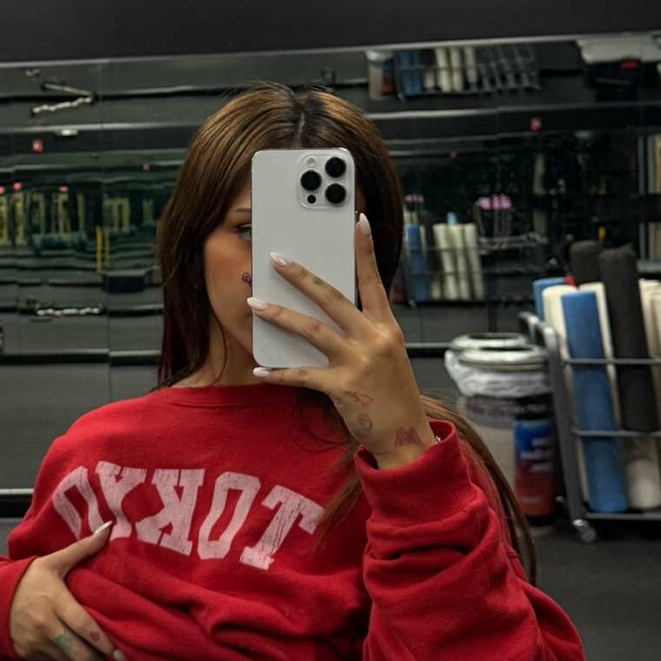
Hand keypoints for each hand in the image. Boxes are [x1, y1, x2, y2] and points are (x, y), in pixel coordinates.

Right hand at [9, 521, 124, 660]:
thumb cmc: (29, 579)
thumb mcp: (54, 562)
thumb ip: (83, 548)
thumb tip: (109, 528)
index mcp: (55, 601)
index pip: (84, 626)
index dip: (105, 644)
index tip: (123, 655)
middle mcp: (46, 625)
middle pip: (79, 653)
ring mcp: (36, 642)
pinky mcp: (29, 653)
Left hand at [247, 215, 434, 461]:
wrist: (406, 436)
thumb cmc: (392, 393)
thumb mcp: (387, 354)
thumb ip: (364, 331)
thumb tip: (328, 310)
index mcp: (387, 328)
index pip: (374, 281)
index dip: (365, 252)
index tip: (357, 223)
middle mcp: (374, 340)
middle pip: (333, 298)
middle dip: (302, 276)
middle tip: (277, 259)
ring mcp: (358, 363)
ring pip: (312, 330)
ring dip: (280, 315)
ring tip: (255, 304)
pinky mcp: (342, 387)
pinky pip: (303, 375)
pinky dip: (279, 372)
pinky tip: (260, 368)